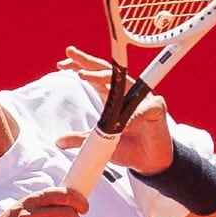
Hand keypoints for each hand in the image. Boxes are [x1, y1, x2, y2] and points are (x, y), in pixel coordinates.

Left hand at [56, 46, 175, 175]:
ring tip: (83, 76)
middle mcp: (127, 91)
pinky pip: (141, 109)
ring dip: (102, 77)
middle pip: (106, 70)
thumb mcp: (101, 141)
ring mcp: (142, 97)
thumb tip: (59, 141)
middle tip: (70, 54)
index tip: (61, 64)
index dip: (79, 67)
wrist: (149, 162)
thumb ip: (81, 139)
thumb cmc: (128, 148)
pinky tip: (122, 124)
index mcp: (113, 96)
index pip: (95, 76)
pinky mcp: (156, 107)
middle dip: (87, 61)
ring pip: (122, 81)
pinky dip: (131, 116)